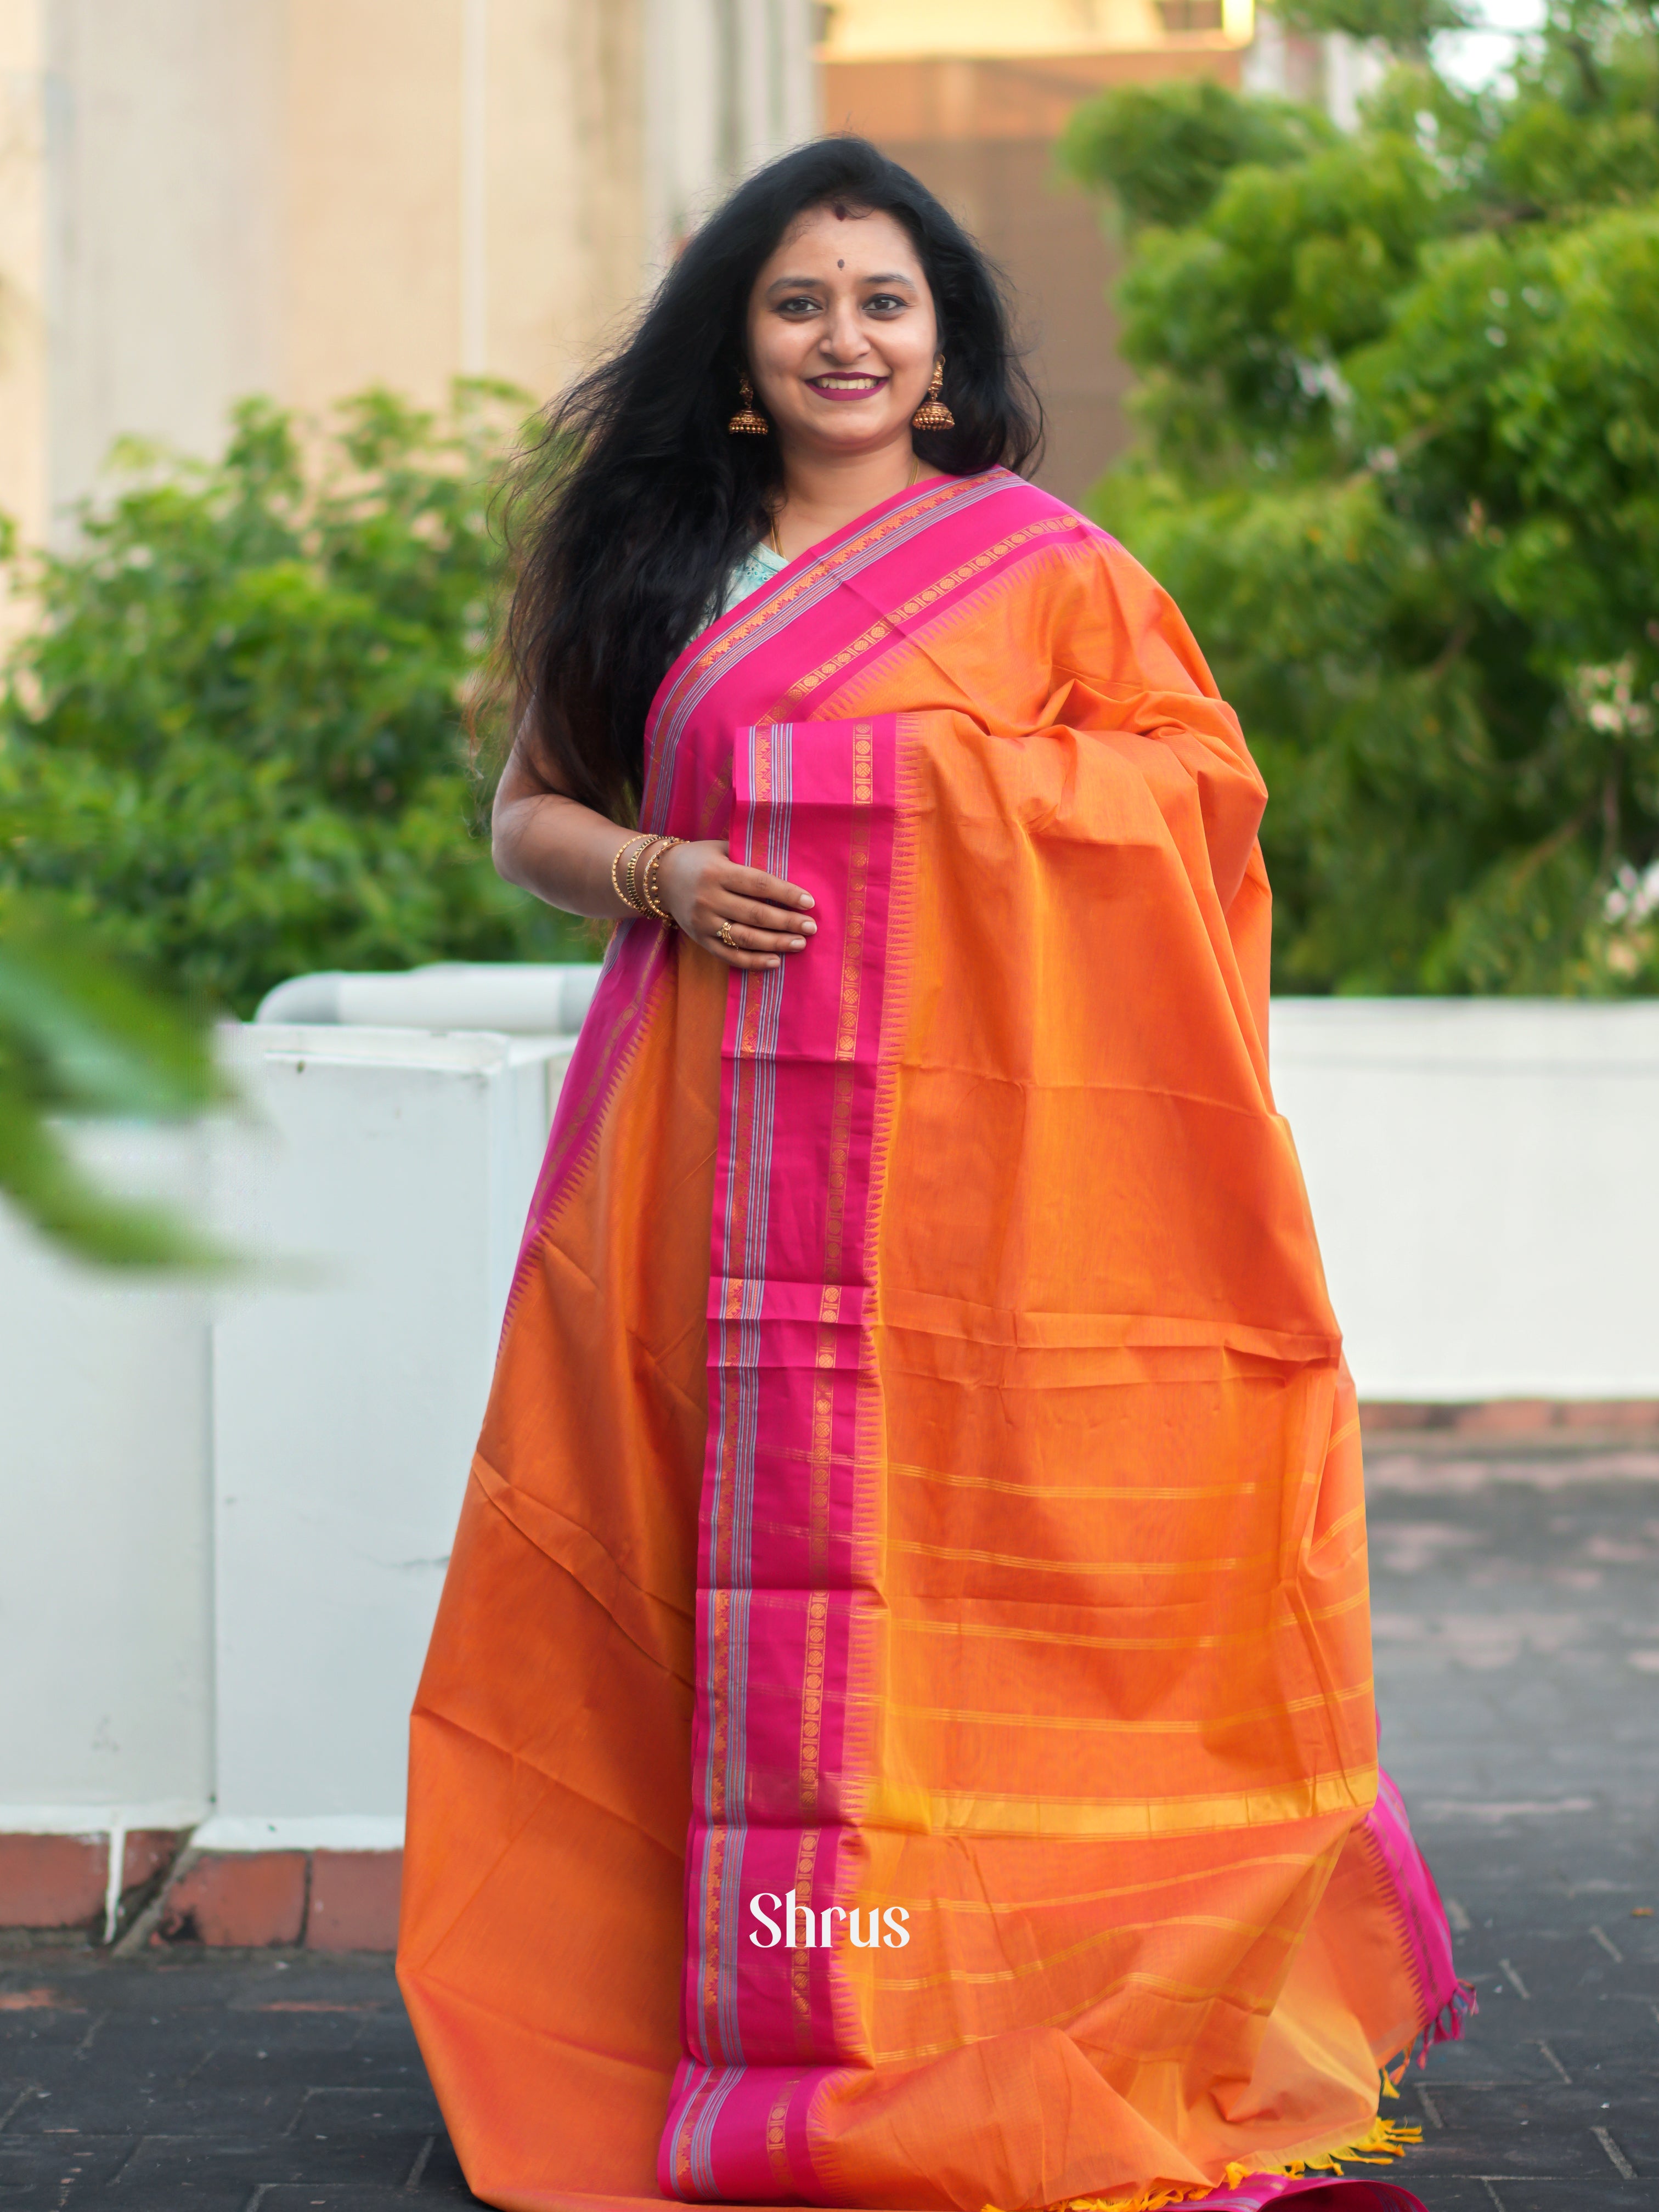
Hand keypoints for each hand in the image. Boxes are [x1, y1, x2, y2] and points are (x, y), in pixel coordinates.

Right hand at [657, 840, 816, 968]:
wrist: (660, 877)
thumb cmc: (700, 859)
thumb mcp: (722, 849)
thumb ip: (750, 858)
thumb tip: (790, 871)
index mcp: (717, 872)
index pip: (759, 884)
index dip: (786, 894)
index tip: (809, 902)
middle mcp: (709, 899)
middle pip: (756, 914)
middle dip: (787, 922)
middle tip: (811, 928)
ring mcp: (703, 923)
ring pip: (745, 938)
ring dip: (776, 943)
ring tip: (800, 943)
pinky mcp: (700, 940)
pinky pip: (729, 956)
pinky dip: (753, 961)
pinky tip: (775, 961)